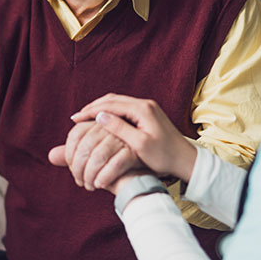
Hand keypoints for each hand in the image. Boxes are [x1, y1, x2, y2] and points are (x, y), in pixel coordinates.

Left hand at [47, 120, 140, 190]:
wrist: (138, 179)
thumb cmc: (112, 167)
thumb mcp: (90, 160)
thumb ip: (72, 156)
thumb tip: (51, 156)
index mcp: (98, 123)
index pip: (76, 134)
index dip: (69, 155)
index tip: (72, 170)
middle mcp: (111, 126)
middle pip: (86, 145)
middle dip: (78, 168)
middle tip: (80, 182)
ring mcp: (124, 138)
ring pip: (99, 156)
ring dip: (90, 175)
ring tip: (90, 186)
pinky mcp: (134, 152)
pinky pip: (115, 164)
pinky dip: (104, 177)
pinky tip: (101, 185)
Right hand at [71, 94, 196, 181]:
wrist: (185, 159)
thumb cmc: (164, 156)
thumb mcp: (140, 145)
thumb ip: (120, 129)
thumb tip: (100, 116)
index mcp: (143, 109)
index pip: (111, 104)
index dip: (91, 111)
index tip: (75, 119)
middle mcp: (145, 104)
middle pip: (113, 100)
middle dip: (93, 107)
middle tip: (76, 118)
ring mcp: (147, 108)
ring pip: (118, 103)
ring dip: (100, 109)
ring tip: (85, 118)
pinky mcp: (148, 114)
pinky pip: (124, 108)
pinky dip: (110, 112)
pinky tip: (102, 122)